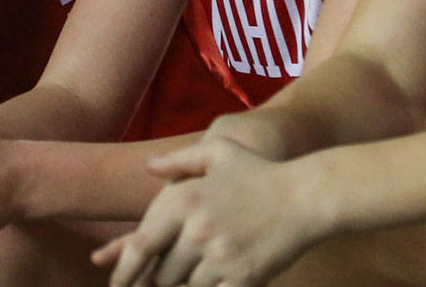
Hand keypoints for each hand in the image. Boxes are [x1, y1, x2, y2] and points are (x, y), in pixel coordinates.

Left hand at [94, 138, 322, 286]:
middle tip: (166, 276)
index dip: (123, 268)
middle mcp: (196, 231)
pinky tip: (219, 282)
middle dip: (160, 278)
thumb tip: (148, 168)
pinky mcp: (243, 278)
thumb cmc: (260, 172)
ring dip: (189, 285)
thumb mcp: (218, 152)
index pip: (139, 244)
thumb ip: (179, 160)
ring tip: (202, 272)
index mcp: (183, 201)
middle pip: (161, 273)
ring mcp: (220, 257)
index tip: (118, 282)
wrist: (308, 196)